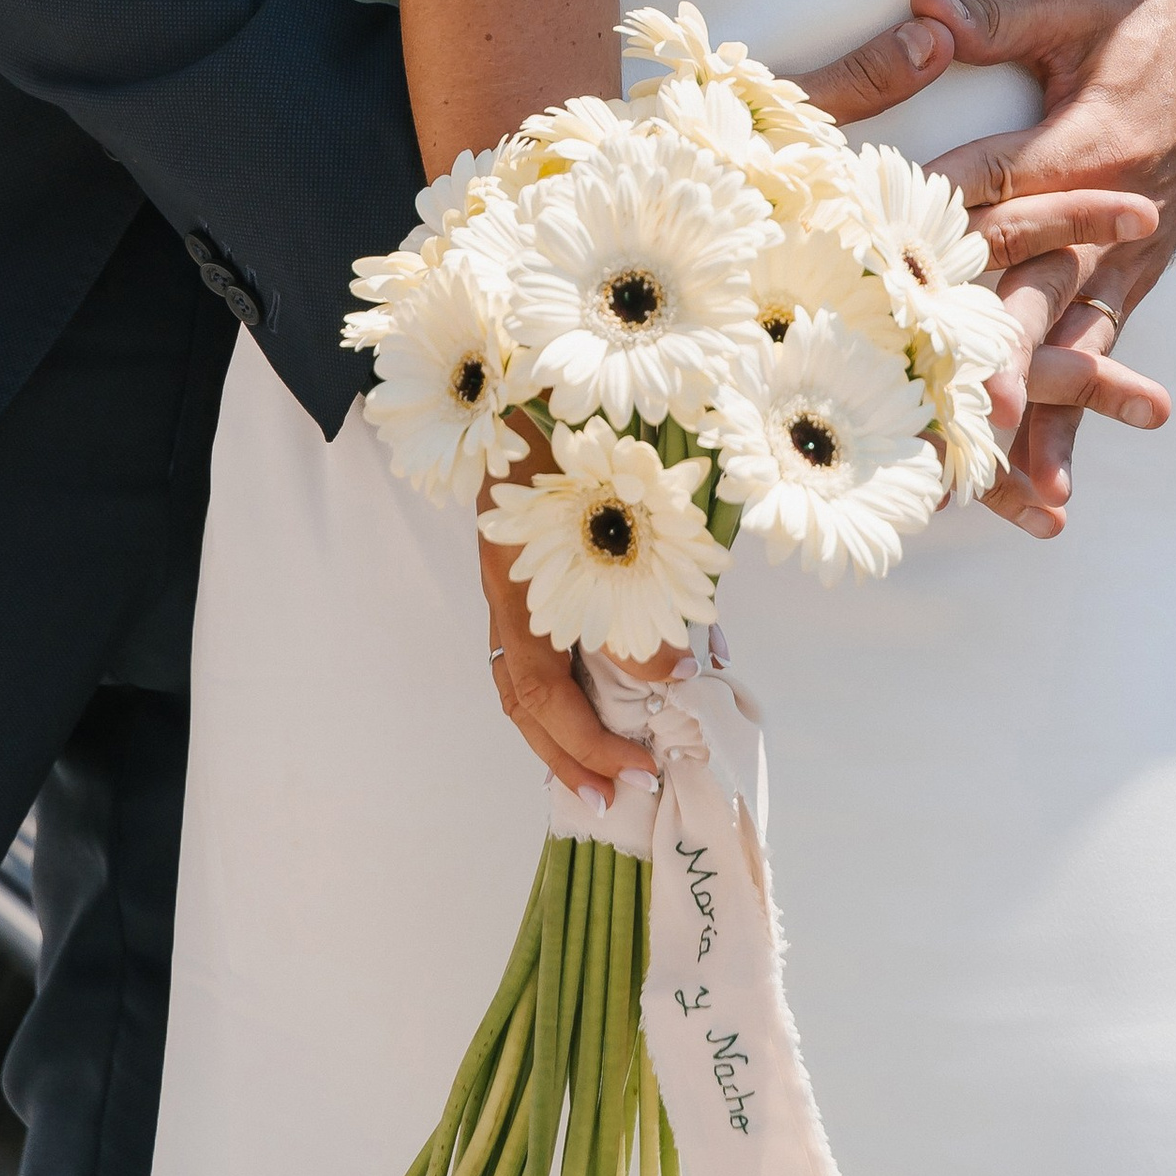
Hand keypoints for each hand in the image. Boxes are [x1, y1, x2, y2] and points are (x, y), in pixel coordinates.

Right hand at [476, 426, 670, 813]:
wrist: (511, 374)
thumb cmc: (561, 425)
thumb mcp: (601, 500)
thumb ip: (630, 585)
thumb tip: (668, 675)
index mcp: (517, 582)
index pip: (542, 691)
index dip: (587, 741)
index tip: (642, 768)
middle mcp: (507, 592)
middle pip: (522, 700)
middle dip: (569, 756)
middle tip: (620, 801)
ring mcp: (511, 582)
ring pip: (521, 679)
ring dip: (561, 732)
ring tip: (604, 774)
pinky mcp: (526, 569)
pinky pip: (535, 648)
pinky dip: (564, 689)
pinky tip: (598, 701)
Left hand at [794, 0, 1174, 528]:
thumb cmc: (1149, 29)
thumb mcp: (1071, 10)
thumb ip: (995, 21)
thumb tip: (921, 7)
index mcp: (1082, 144)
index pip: (996, 187)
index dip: (937, 221)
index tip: (879, 263)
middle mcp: (1104, 218)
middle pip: (1035, 288)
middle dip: (992, 348)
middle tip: (952, 406)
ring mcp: (1124, 257)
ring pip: (1068, 342)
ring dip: (1030, 405)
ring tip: (991, 470)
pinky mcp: (1134, 279)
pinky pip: (1099, 355)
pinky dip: (1074, 422)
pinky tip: (1046, 490)